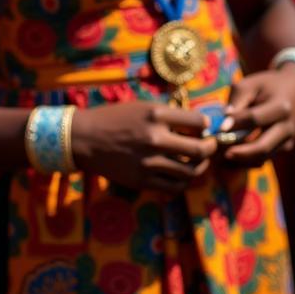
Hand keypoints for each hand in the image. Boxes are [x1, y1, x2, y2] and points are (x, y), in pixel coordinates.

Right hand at [71, 100, 216, 190]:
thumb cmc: (113, 118)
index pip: (198, 122)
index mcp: (155, 115)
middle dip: (210, 148)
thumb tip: (196, 124)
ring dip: (200, 167)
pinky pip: (174, 187)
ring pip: (190, 171)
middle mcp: (155, 138)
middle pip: (200, 150)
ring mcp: (149, 162)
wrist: (84, 139)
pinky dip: (184, 182)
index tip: (203, 128)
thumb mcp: (140, 107)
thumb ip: (167, 115)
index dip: (205, 125)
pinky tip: (182, 174)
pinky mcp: (142, 181)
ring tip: (198, 162)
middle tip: (209, 146)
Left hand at [220, 65, 294, 167]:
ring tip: (219, 156)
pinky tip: (227, 158)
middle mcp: (287, 127)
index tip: (218, 128)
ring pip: (262, 158)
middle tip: (217, 152)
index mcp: (281, 107)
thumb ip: (236, 101)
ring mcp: (288, 140)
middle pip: (262, 147)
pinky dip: (245, 162)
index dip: (235, 124)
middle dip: (238, 152)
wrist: (294, 89)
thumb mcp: (250, 84)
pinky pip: (263, 160)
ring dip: (240, 160)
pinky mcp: (284, 148)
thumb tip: (222, 122)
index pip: (255, 119)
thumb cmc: (266, 85)